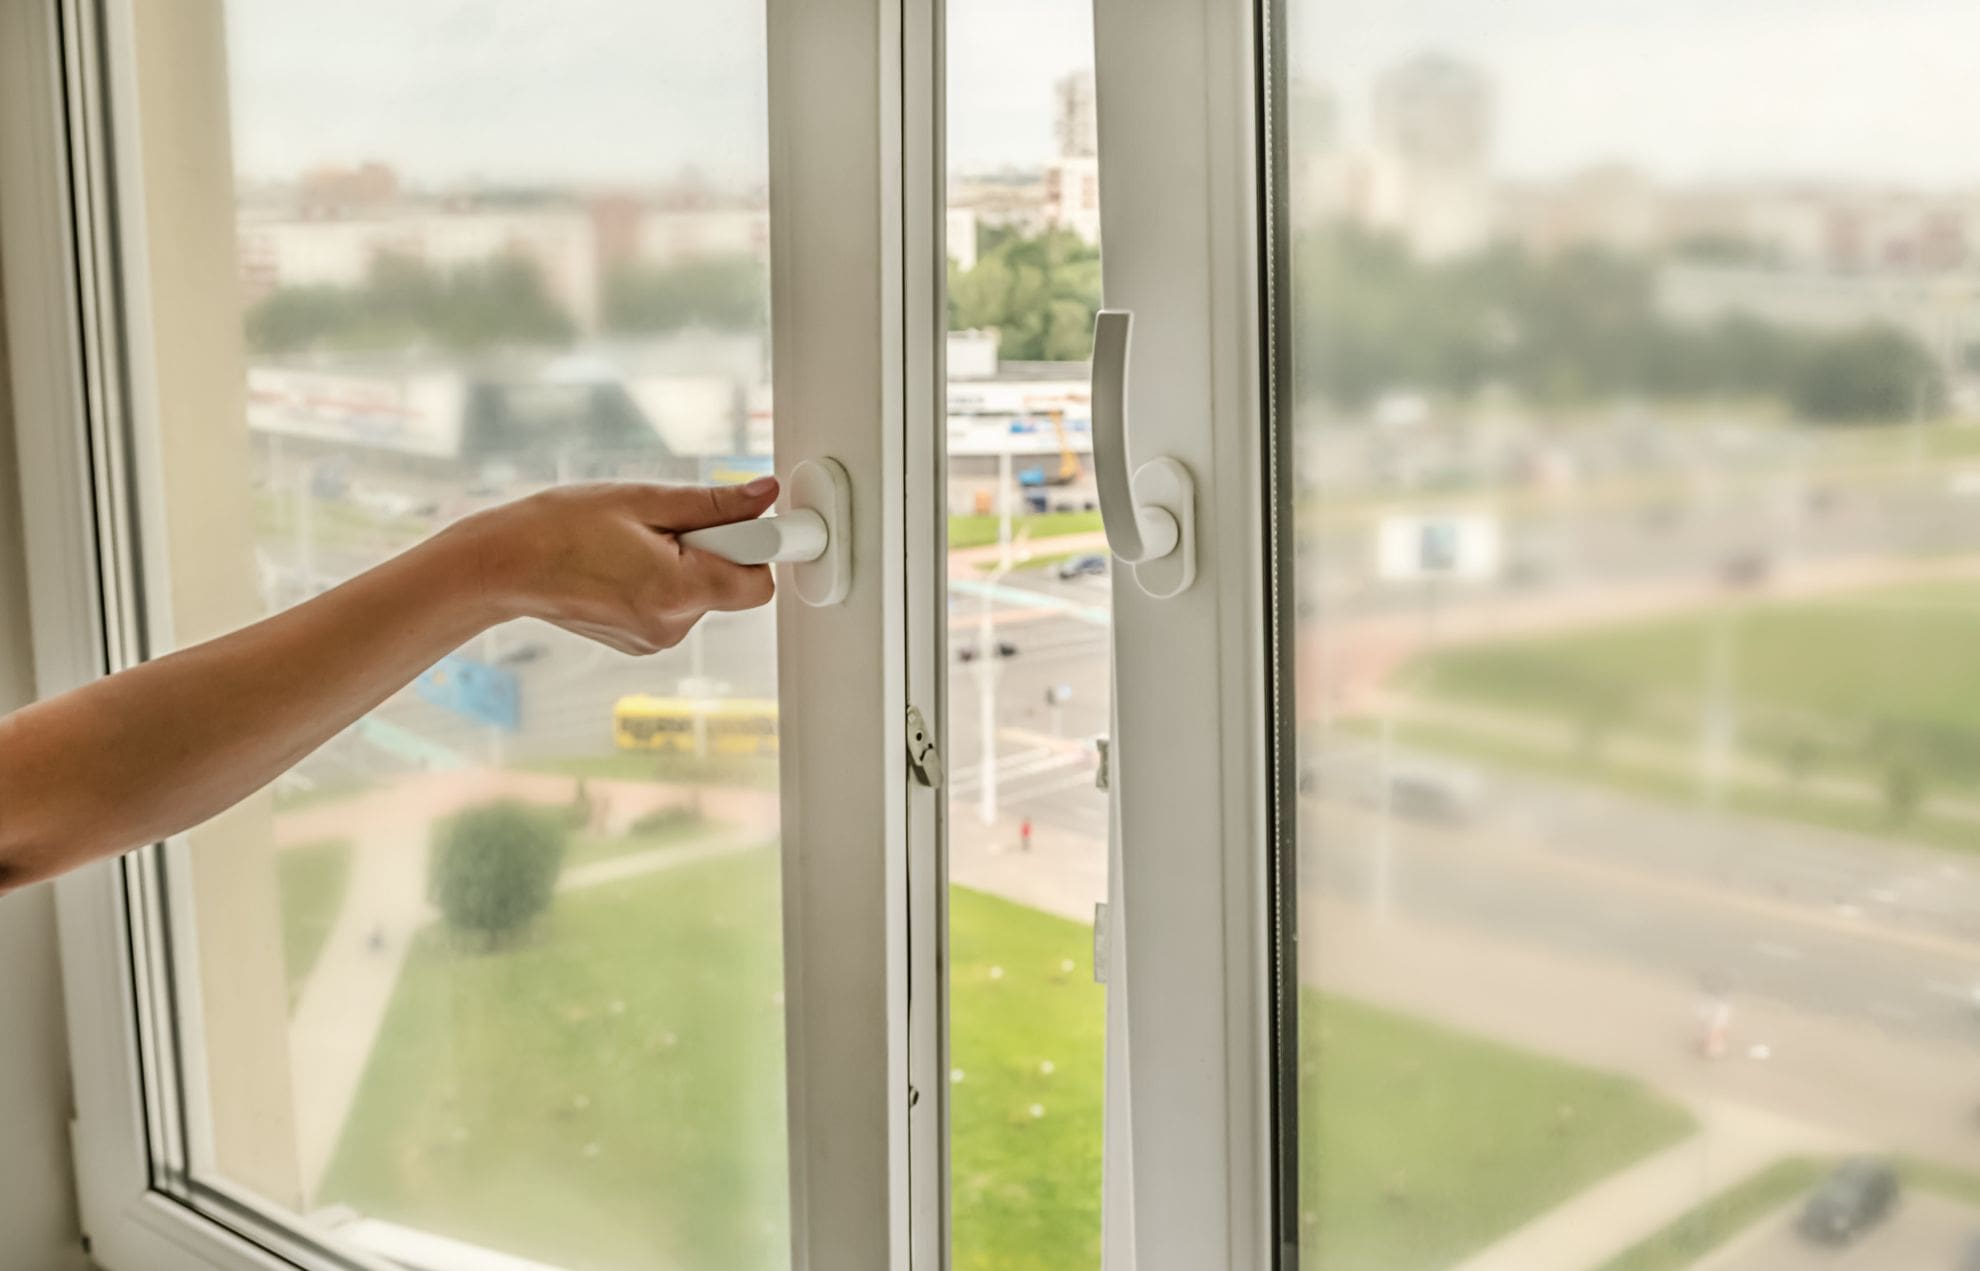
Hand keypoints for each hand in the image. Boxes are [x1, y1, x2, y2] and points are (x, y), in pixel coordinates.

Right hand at [447, 478, 779, 653]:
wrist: (505, 565)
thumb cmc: (562, 527)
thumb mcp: (643, 500)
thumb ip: (713, 502)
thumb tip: (765, 495)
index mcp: (677, 591)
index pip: (760, 583)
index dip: (757, 547)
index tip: (750, 523)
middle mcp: (672, 626)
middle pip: (732, 584)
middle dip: (714, 548)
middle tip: (665, 526)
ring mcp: (655, 640)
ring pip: (703, 593)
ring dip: (685, 563)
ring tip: (633, 544)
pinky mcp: (642, 641)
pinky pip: (677, 604)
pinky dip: (665, 580)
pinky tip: (623, 564)